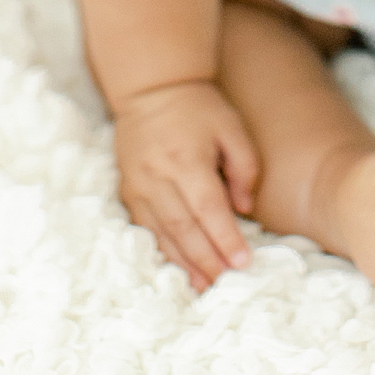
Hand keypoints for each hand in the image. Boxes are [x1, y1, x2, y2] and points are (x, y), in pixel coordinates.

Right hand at [114, 80, 258, 290]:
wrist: (152, 88)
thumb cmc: (199, 107)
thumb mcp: (231, 126)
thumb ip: (244, 166)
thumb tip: (245, 208)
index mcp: (187, 159)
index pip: (209, 208)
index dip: (226, 238)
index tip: (244, 262)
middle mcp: (159, 176)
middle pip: (185, 229)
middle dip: (208, 260)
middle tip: (228, 283)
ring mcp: (139, 186)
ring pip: (163, 234)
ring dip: (185, 264)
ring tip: (205, 286)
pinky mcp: (129, 192)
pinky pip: (146, 229)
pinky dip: (164, 251)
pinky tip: (179, 268)